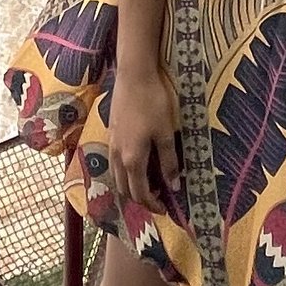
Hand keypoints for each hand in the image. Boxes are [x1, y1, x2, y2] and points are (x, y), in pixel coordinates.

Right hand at [109, 61, 180, 214]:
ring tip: (146, 185)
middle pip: (124, 189)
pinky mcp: (111, 133)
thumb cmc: (153, 103)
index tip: (165, 210)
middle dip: (139, 199)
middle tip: (157, 200)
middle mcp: (117, 156)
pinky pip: (114, 163)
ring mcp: (111, 144)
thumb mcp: (166, 133)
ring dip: (129, 187)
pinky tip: (135, 164)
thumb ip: (169, 162)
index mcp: (132, 159)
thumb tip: (174, 186)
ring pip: (116, 176)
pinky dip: (123, 173)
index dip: (152, 204)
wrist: (133, 75)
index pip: (139, 193)